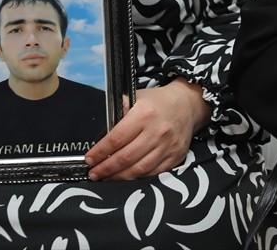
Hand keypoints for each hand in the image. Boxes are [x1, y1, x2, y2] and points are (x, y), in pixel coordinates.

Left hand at [85, 78, 211, 180]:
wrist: (187, 104)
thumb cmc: (157, 102)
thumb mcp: (136, 98)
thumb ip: (118, 112)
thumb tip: (99, 133)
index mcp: (144, 114)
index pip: (116, 138)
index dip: (100, 152)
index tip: (89, 159)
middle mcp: (157, 131)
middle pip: (126, 157)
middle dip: (106, 168)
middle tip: (94, 173)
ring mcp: (168, 146)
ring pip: (139, 169)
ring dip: (119, 177)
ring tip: (106, 178)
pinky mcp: (176, 157)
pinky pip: (153, 173)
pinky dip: (137, 177)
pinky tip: (126, 176)